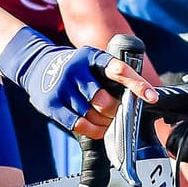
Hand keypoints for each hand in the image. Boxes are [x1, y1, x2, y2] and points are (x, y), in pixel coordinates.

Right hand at [0, 28, 144, 136]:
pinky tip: (97, 128)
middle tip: (117, 113)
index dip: (136, 84)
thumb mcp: (91, 61)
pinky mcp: (52, 104)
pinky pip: (78, 124)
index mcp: (91, 56)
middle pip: (104, 100)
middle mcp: (75, 70)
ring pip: (92, 115)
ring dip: (104, 123)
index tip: (151, 97)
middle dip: (115, 111)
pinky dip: (93, 130)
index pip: (119, 69)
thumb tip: (138, 97)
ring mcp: (61, 87)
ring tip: (106, 121)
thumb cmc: (74, 68)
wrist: (36, 66)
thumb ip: (111, 73)